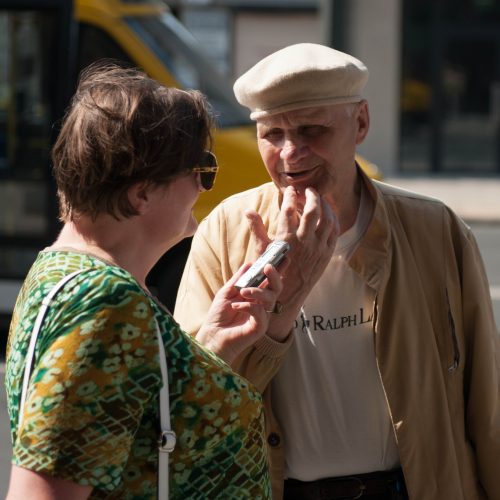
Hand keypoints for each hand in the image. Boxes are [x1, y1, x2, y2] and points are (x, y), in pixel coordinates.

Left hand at [196, 262, 282, 363]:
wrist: (212, 336)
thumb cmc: (219, 316)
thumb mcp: (227, 292)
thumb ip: (239, 279)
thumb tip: (250, 263)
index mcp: (255, 296)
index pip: (269, 281)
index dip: (278, 270)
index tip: (284, 258)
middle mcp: (262, 305)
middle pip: (277, 288)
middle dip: (274, 276)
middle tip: (267, 267)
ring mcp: (262, 316)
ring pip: (270, 298)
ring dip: (257, 291)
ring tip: (243, 291)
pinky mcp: (260, 327)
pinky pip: (260, 312)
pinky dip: (248, 306)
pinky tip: (236, 306)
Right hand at [245, 186, 337, 340]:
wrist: (289, 293)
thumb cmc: (273, 270)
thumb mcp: (263, 249)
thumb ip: (257, 228)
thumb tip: (248, 211)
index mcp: (286, 239)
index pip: (288, 209)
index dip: (289, 196)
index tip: (289, 190)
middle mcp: (304, 242)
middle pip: (312, 210)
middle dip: (311, 195)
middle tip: (308, 190)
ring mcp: (318, 248)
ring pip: (327, 218)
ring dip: (324, 205)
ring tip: (319, 199)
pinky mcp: (327, 253)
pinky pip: (334, 230)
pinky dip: (332, 218)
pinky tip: (328, 213)